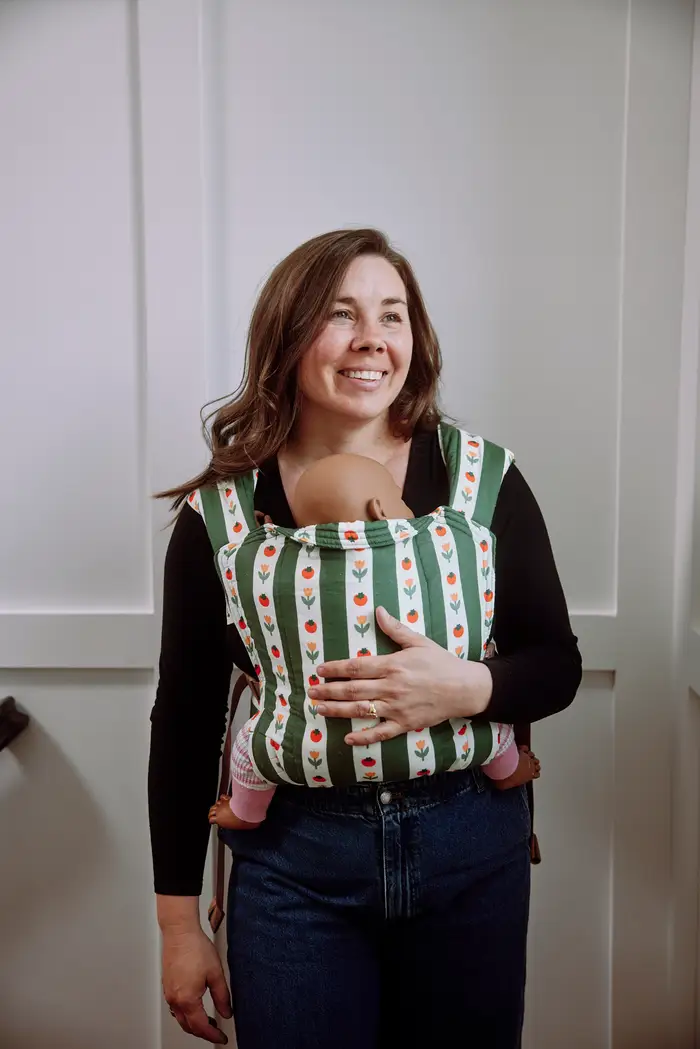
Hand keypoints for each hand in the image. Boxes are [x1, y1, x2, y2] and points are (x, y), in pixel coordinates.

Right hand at [162, 925, 231, 1042]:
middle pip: (188, 1026)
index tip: (221, 1038)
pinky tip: (195, 1007)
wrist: (180, 932)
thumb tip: (226, 1012)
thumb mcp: (216, 973)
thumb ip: (222, 996)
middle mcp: (175, 1000)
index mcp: (187, 999)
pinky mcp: (167, 986)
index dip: (213, 1035)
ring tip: (208, 1020)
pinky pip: (176, 1008)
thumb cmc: (195, 948)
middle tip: (216, 1031)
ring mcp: (169, 993)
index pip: (201, 1027)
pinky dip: (186, 1014)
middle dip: (203, 1032)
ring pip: (180, 1018)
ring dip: (194, 1024)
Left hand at [309, 607, 492, 745]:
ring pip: (361, 710)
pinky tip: (348, 738)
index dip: (335, 669)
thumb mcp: (418, 641)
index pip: (356, 667)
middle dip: (329, 691)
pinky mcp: (404, 724)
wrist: (464, 688)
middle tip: (311, 691)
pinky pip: (380, 733)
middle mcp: (391, 687)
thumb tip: (378, 610)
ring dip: (337, 710)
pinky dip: (364, 737)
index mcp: (392, 665)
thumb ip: (395, 629)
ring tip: (319, 709)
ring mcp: (396, 708)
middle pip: (353, 689)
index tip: (320, 670)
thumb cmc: (441, 662)